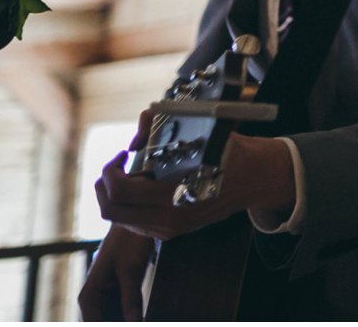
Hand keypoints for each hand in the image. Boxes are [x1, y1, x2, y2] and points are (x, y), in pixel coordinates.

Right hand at [78, 225, 154, 320]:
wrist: (136, 220)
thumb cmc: (129, 240)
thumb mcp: (131, 270)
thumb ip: (131, 299)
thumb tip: (135, 323)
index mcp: (89, 297)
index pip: (95, 326)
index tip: (132, 322)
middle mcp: (94, 300)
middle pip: (104, 323)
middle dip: (122, 322)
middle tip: (140, 324)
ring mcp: (106, 298)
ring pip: (115, 319)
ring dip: (128, 319)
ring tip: (144, 315)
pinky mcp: (119, 293)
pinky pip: (124, 312)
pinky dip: (133, 315)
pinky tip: (145, 315)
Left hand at [93, 134, 294, 242]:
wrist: (254, 178)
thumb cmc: (226, 150)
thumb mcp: (197, 130)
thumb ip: (158, 125)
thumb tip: (134, 137)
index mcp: (173, 194)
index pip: (120, 192)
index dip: (110, 171)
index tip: (121, 155)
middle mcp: (168, 218)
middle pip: (110, 211)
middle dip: (104, 185)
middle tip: (116, 167)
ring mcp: (169, 229)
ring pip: (119, 219)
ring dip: (116, 196)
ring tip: (133, 175)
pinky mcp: (170, 233)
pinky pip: (134, 224)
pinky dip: (129, 206)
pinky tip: (145, 187)